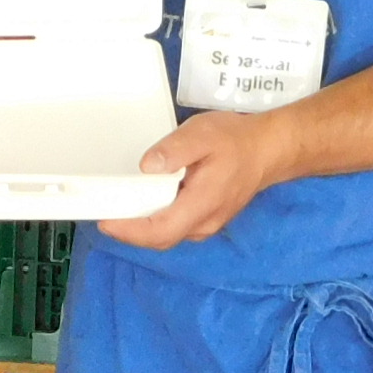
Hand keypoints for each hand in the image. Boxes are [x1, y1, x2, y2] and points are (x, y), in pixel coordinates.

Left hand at [97, 108, 294, 249]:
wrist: (270, 150)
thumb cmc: (236, 140)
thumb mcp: (202, 134)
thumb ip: (174, 150)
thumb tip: (146, 166)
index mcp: (201, 205)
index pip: (159, 231)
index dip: (129, 231)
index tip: (104, 221)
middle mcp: (202, 223)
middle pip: (159, 238)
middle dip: (128, 231)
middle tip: (102, 212)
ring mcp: (206, 224)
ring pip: (166, 234)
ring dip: (140, 227)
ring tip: (117, 207)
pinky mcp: (206, 219)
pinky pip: (175, 226)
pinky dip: (154, 220)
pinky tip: (142, 203)